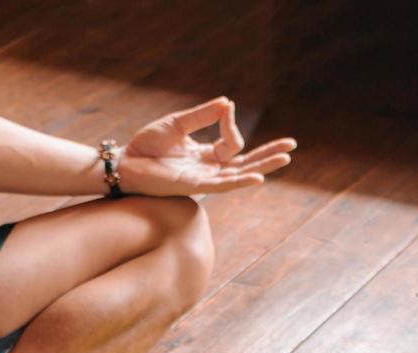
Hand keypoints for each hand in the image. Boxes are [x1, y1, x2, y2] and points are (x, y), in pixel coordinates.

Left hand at [118, 96, 295, 196]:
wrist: (125, 162)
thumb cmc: (147, 145)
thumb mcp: (177, 124)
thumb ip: (203, 116)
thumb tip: (227, 102)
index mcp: (206, 155)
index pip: (232, 142)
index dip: (232, 123)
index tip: (226, 108)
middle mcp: (209, 170)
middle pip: (246, 163)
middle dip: (268, 154)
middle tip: (292, 146)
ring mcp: (204, 179)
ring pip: (240, 174)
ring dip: (263, 166)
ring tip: (285, 159)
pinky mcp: (195, 186)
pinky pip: (223, 185)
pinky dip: (240, 181)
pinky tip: (257, 178)